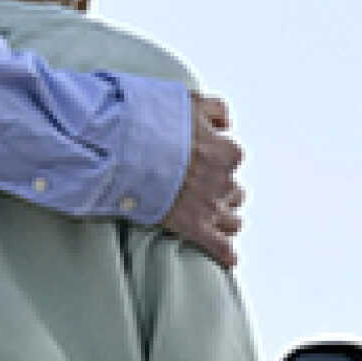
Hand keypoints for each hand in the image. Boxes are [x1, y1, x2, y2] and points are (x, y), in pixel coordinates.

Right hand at [164, 93, 244, 268]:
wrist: (128, 148)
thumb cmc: (155, 121)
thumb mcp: (191, 101)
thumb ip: (216, 109)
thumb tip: (227, 123)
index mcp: (226, 151)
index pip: (232, 157)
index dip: (216, 160)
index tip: (200, 160)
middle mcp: (224, 180)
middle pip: (234, 190)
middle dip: (220, 190)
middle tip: (198, 188)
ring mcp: (211, 206)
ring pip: (233, 218)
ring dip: (224, 217)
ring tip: (211, 217)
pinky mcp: (195, 227)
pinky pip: (220, 247)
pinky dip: (226, 254)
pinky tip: (229, 259)